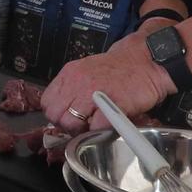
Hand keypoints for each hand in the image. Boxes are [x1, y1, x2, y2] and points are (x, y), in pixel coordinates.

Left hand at [38, 31, 176, 138]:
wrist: (145, 60)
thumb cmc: (117, 69)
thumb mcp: (86, 71)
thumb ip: (72, 88)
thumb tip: (62, 111)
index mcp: (69, 74)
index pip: (47, 102)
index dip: (56, 114)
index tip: (68, 117)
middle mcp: (77, 82)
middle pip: (55, 116)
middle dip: (67, 125)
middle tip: (82, 125)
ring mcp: (94, 93)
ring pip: (71, 123)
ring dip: (81, 130)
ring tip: (95, 125)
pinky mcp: (112, 105)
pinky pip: (95, 128)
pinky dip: (101, 131)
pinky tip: (108, 123)